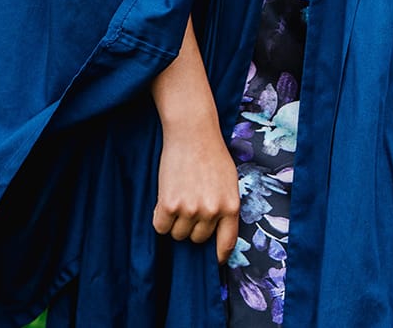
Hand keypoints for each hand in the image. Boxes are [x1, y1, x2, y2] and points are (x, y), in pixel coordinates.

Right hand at [153, 124, 239, 263]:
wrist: (193, 133)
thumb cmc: (212, 155)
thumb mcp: (228, 182)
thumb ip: (223, 207)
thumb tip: (215, 232)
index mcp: (231, 206)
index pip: (226, 244)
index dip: (218, 255)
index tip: (213, 259)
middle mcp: (212, 211)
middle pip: (197, 239)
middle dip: (192, 227)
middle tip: (191, 203)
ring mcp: (191, 210)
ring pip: (178, 235)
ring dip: (176, 221)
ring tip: (180, 195)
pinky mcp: (169, 205)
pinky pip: (161, 227)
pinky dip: (160, 217)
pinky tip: (167, 197)